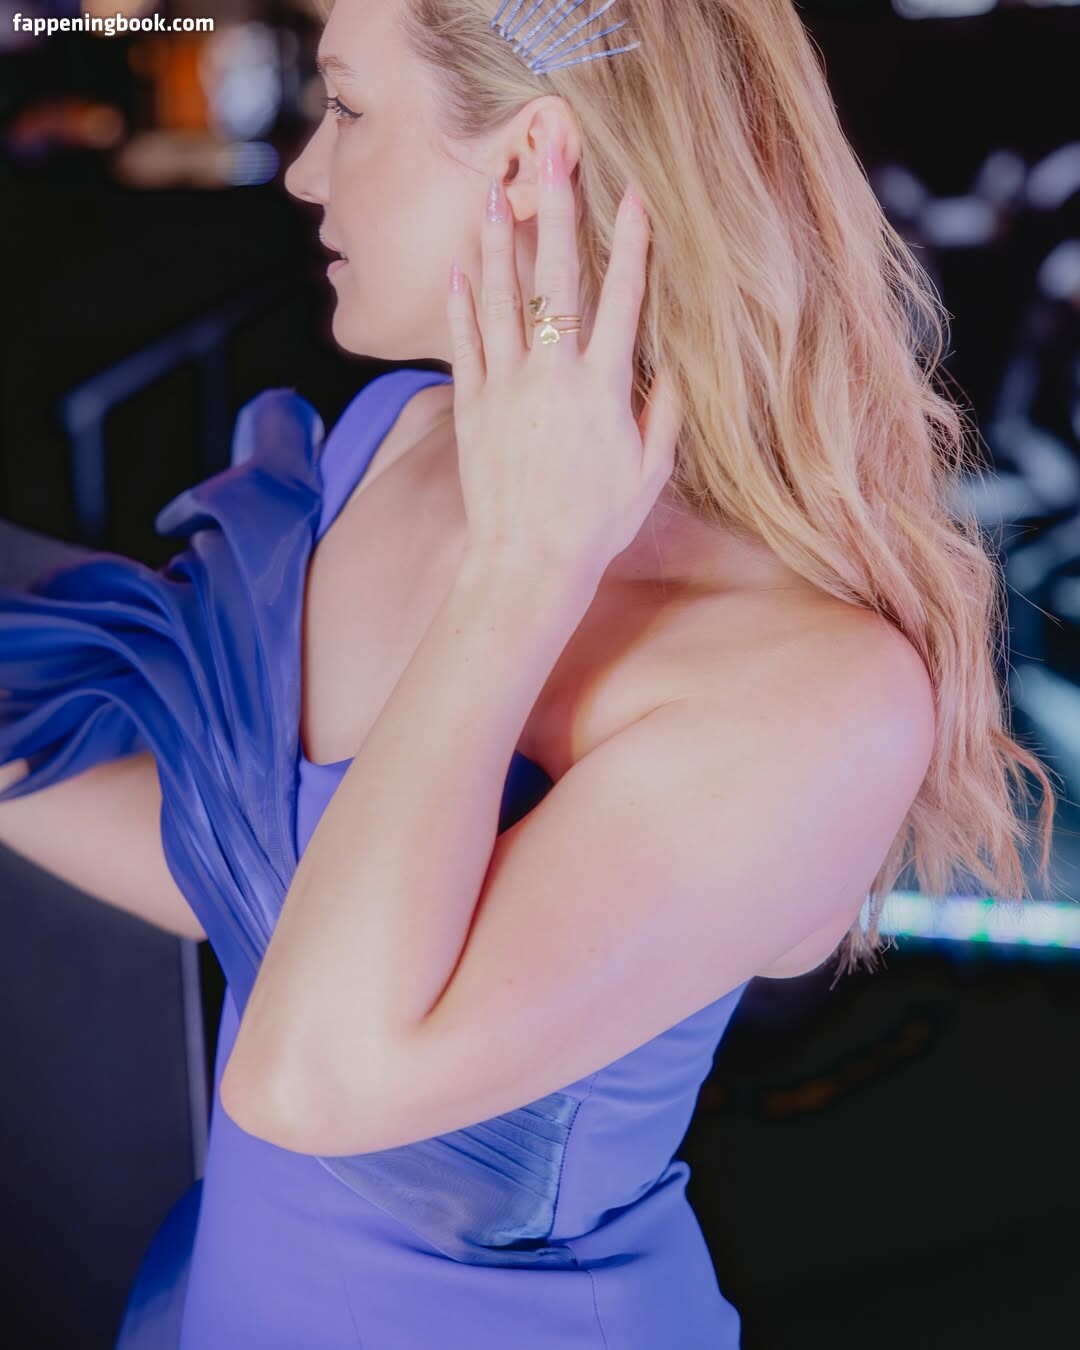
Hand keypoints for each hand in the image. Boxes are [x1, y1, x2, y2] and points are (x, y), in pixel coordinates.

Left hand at [446, 139, 683, 582]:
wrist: (528, 563)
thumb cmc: (596, 525)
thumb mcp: (648, 473)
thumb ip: (665, 415)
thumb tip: (675, 369)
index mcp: (604, 388)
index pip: (623, 299)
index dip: (632, 244)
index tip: (634, 196)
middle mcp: (552, 375)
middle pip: (557, 278)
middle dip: (558, 211)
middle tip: (554, 157)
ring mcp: (506, 387)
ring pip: (500, 299)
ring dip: (497, 241)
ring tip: (493, 192)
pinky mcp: (472, 407)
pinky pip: (464, 343)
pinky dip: (461, 303)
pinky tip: (459, 268)